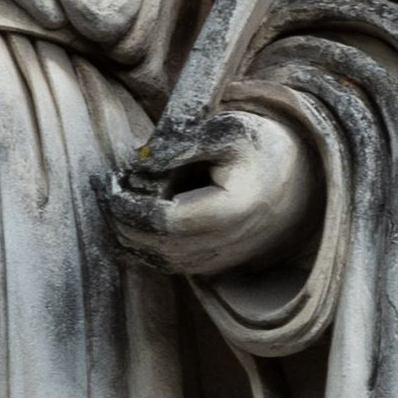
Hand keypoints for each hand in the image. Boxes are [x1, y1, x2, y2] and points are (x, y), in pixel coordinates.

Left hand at [104, 105, 323, 281]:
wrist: (293, 184)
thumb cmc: (257, 150)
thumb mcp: (229, 129)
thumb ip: (186, 141)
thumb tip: (145, 164)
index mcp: (232, 211)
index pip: (165, 220)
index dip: (130, 204)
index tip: (111, 179)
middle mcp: (224, 246)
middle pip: (153, 245)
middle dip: (119, 216)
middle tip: (105, 184)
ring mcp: (215, 263)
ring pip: (152, 260)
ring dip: (122, 231)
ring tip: (114, 194)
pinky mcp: (206, 268)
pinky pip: (160, 265)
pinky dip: (135, 244)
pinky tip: (126, 214)